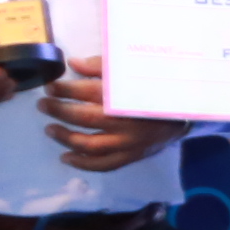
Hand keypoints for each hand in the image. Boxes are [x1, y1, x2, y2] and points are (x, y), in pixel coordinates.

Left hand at [42, 56, 188, 172]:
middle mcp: (123, 120)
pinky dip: (82, 164)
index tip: (51, 86)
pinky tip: (66, 157)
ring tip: (50, 130)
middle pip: (83, 117)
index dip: (64, 89)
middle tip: (44, 105)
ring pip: (89, 144)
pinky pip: (103, 165)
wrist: (186, 111)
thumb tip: (73, 64)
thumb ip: (101, 67)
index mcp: (123, 95)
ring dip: (65, 138)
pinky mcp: (131, 156)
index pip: (85, 91)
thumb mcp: (132, 69)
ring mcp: (127, 142)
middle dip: (59, 110)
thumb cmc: (155, 86)